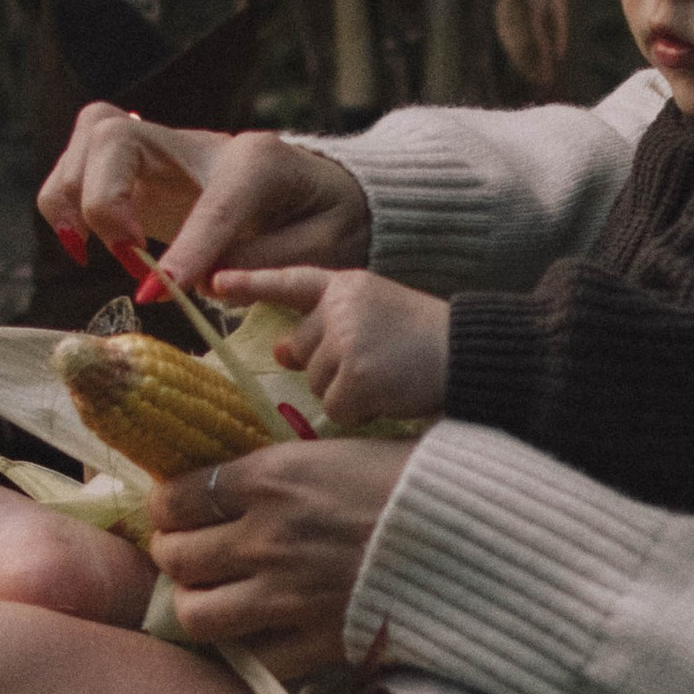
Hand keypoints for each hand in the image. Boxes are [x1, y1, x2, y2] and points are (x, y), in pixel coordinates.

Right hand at [37, 106, 371, 298]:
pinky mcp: (134, 168)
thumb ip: (271, 263)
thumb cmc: (322, 219)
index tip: (155, 295)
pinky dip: (64, 204)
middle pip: (115, 138)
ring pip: (87, 140)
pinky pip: (76, 164)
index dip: (185, 250)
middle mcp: (197, 143)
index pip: (212, 203)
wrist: (314, 187)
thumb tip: (207, 280)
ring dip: (72, 200)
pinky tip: (88, 247)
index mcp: (258, 161)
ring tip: (100, 254)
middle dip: (104, 201)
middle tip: (128, 259)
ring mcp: (161, 147)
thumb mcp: (326, 246)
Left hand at [147, 437, 412, 683]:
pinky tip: (259, 637)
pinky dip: (249, 652)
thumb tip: (255, 474)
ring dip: (197, 605)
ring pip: (196, 614)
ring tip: (213, 599)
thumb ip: (291, 465)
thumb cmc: (427, 479)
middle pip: (176, 557)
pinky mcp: (318, 640)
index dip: (168, 507)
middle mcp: (267, 536)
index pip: (179, 497)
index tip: (178, 511)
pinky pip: (253, 660)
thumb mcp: (347, 445)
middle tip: (190, 556)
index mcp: (273, 476)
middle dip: (175, 556)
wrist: (482, 536)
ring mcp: (288, 594)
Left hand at [222, 266, 449, 427]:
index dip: (252, 282)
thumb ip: (330, 327)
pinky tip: (391, 396)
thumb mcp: (380, 315)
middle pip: (301, 351)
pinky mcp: (356, 375)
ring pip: (316, 384)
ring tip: (390, 378)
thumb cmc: (432, 341)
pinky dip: (362, 412)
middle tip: (378, 364)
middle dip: (330, 367)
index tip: (215, 282)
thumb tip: (282, 352)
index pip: (291, 280)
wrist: (477, 354)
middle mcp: (340, 306)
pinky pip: (337, 409)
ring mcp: (347, 340)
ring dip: (348, 392)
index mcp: (348, 284)